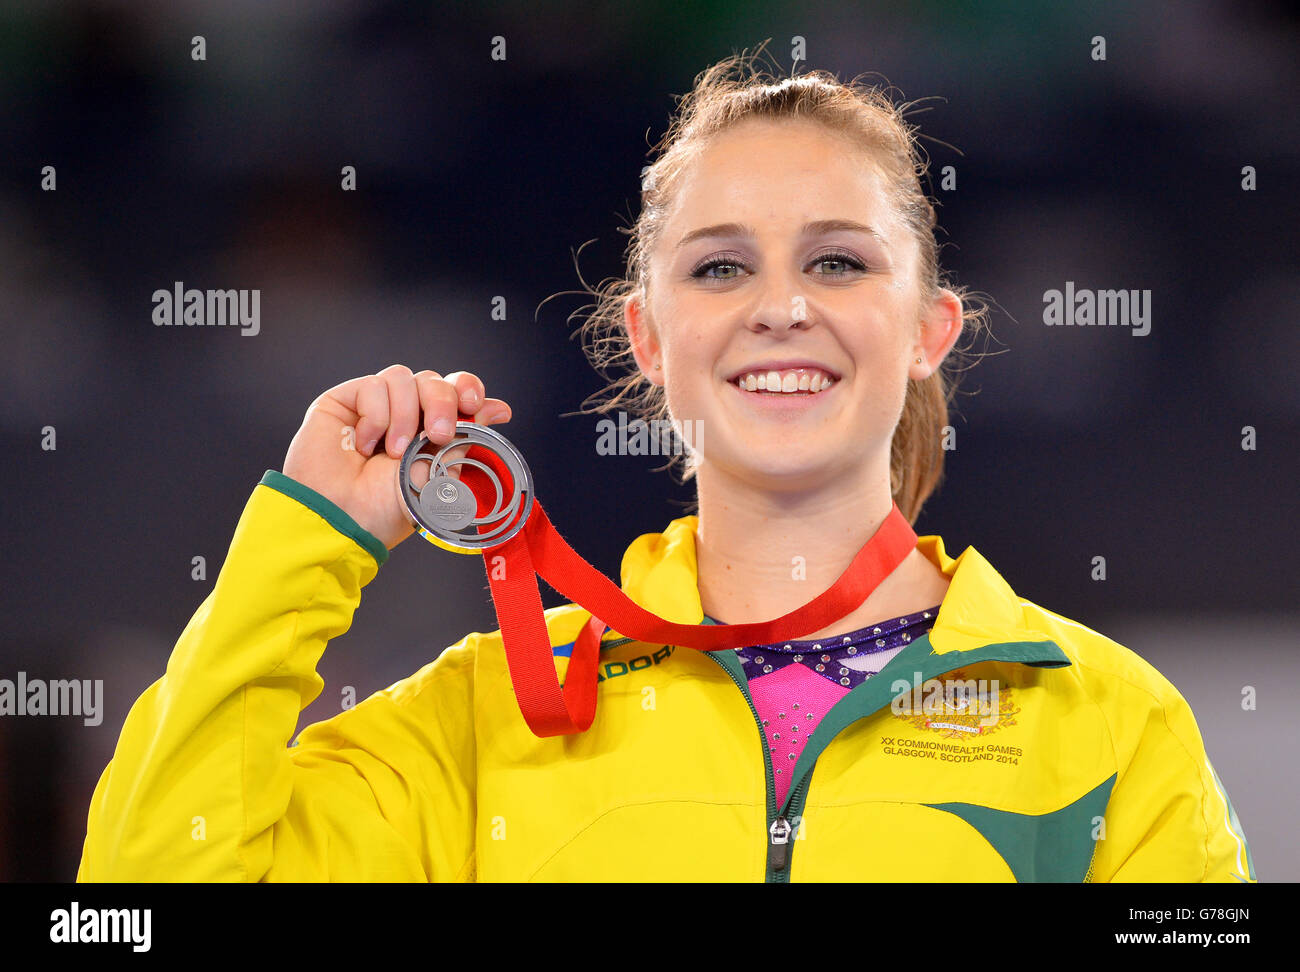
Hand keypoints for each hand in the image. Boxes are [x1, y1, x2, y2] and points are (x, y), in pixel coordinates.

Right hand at [282, 364, 511, 548]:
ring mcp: (373, 407)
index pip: (454, 391)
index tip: (475, 402)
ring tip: (393, 452)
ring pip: (403, 377)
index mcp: (429, 432)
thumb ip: (465, 437)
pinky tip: (364, 444)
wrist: (342, 519)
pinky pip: (372, 385)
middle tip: (436, 434)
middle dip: (442, 402)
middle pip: (433, 381)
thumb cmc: (384, 510)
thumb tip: (498, 408)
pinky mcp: (344, 401)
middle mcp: (404, 416)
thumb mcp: (437, 474)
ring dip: (404, 415)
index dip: (466, 387)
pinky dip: (375, 415)